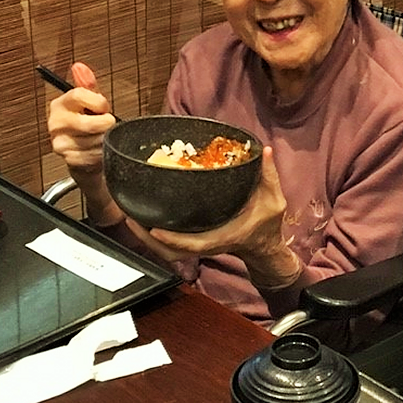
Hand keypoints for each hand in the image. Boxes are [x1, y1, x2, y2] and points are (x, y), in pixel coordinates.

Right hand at [45, 61, 121, 224]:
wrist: (82, 155)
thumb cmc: (88, 124)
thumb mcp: (89, 102)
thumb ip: (87, 85)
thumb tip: (79, 66)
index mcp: (60, 105)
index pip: (79, 95)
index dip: (98, 101)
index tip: (104, 106)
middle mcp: (56, 124)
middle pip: (89, 123)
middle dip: (105, 124)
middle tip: (108, 124)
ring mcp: (60, 143)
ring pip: (95, 140)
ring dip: (106, 140)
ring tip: (101, 137)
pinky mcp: (69, 160)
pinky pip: (94, 155)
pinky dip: (102, 153)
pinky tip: (99, 149)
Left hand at [132, 148, 296, 286]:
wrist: (263, 244)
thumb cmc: (266, 224)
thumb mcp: (273, 201)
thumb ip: (269, 176)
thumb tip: (266, 151)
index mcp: (221, 237)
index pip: (192, 244)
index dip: (172, 239)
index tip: (153, 229)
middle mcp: (206, 244)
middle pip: (170, 251)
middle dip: (147, 238)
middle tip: (130, 218)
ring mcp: (198, 246)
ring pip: (165, 250)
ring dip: (145, 238)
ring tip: (129, 217)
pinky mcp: (194, 242)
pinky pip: (169, 244)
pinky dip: (152, 236)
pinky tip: (141, 220)